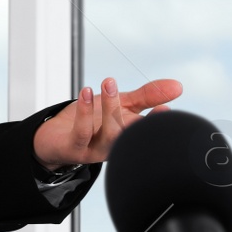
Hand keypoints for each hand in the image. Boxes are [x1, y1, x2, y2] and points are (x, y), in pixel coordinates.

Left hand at [32, 76, 181, 169]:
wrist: (53, 138)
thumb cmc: (91, 122)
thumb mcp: (121, 105)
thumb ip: (147, 96)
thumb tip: (177, 86)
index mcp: (129, 137)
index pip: (147, 132)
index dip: (158, 122)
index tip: (168, 109)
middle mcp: (114, 146)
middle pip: (132, 134)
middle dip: (143, 121)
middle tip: (151, 100)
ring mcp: (94, 149)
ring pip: (109, 133)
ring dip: (111, 107)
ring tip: (109, 82)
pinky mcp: (74, 147)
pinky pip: (82, 132)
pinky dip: (85, 113)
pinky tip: (86, 92)